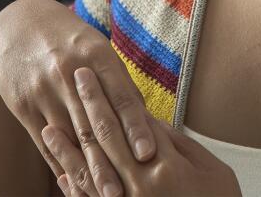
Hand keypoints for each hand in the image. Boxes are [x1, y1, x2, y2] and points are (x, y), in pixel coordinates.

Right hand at [0, 0, 156, 195]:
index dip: (135, 127)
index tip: (148, 154)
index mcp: (96, 55)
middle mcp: (69, 73)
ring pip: (70, 138)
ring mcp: (44, 91)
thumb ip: (120, 83)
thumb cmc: (71, 40)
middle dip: (111, 161)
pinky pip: (45, 142)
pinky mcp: (24, 106)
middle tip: (126, 190)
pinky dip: (62, 166)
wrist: (20, 24)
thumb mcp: (97, 48)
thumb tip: (147, 122)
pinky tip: (74, 184)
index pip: (121, 96)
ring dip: (88, 170)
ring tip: (105, 194)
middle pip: (94, 124)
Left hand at [44, 67, 241, 196]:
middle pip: (105, 139)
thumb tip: (147, 122)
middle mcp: (139, 186)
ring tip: (48, 129)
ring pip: (88, 174)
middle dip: (88, 107)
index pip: (129, 121)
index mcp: (164, 167)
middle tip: (73, 81)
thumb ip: (177, 146)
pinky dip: (72, 189)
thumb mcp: (211, 170)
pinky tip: (59, 173)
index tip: (93, 75)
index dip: (108, 96)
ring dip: (66, 150)